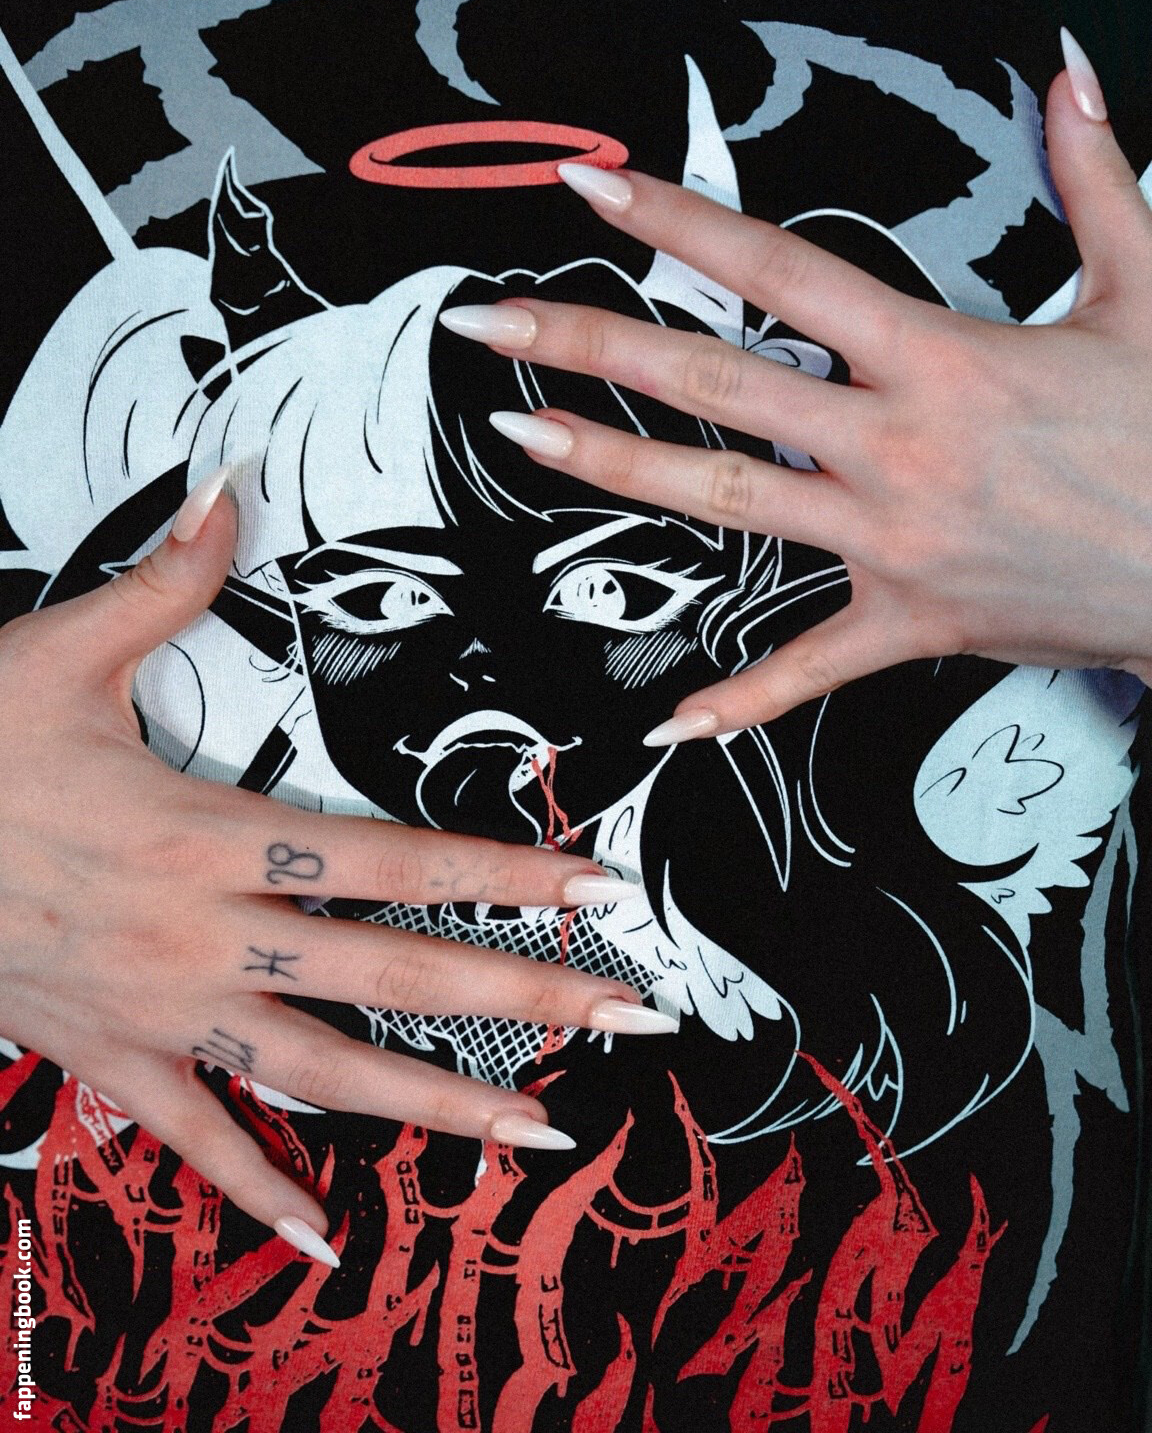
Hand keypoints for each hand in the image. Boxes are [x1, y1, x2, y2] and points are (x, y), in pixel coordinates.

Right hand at [0, 475, 661, 1260]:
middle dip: (522, 994)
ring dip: (437, 1107)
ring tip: (535, 1136)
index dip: (501, 870)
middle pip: (393, 972)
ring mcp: (159, 1010)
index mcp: (203, 834)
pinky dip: (256, 1191)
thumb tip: (228, 490)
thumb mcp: (53, 652)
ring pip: (322, 1075)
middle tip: (627, 1014)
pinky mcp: (108, 1055)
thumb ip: (164, 583)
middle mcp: (200, 935)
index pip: (391, 858)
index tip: (592, 886)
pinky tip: (322, 1240)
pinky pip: (193, 1139)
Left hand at [442, 53, 1151, 738]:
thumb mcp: (1144, 292)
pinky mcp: (909, 620)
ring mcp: (894, 539)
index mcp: (941, 357)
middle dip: (595, 345)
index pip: (781, 271)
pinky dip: (745, 699)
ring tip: (526, 443)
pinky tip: (675, 722)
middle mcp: (899, 445)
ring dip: (619, 469)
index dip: (679, 224)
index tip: (595, 195)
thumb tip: (1072, 87)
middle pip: (718, 382)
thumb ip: (1094, 181)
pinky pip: (811, 667)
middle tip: (497, 327)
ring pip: (731, 500)